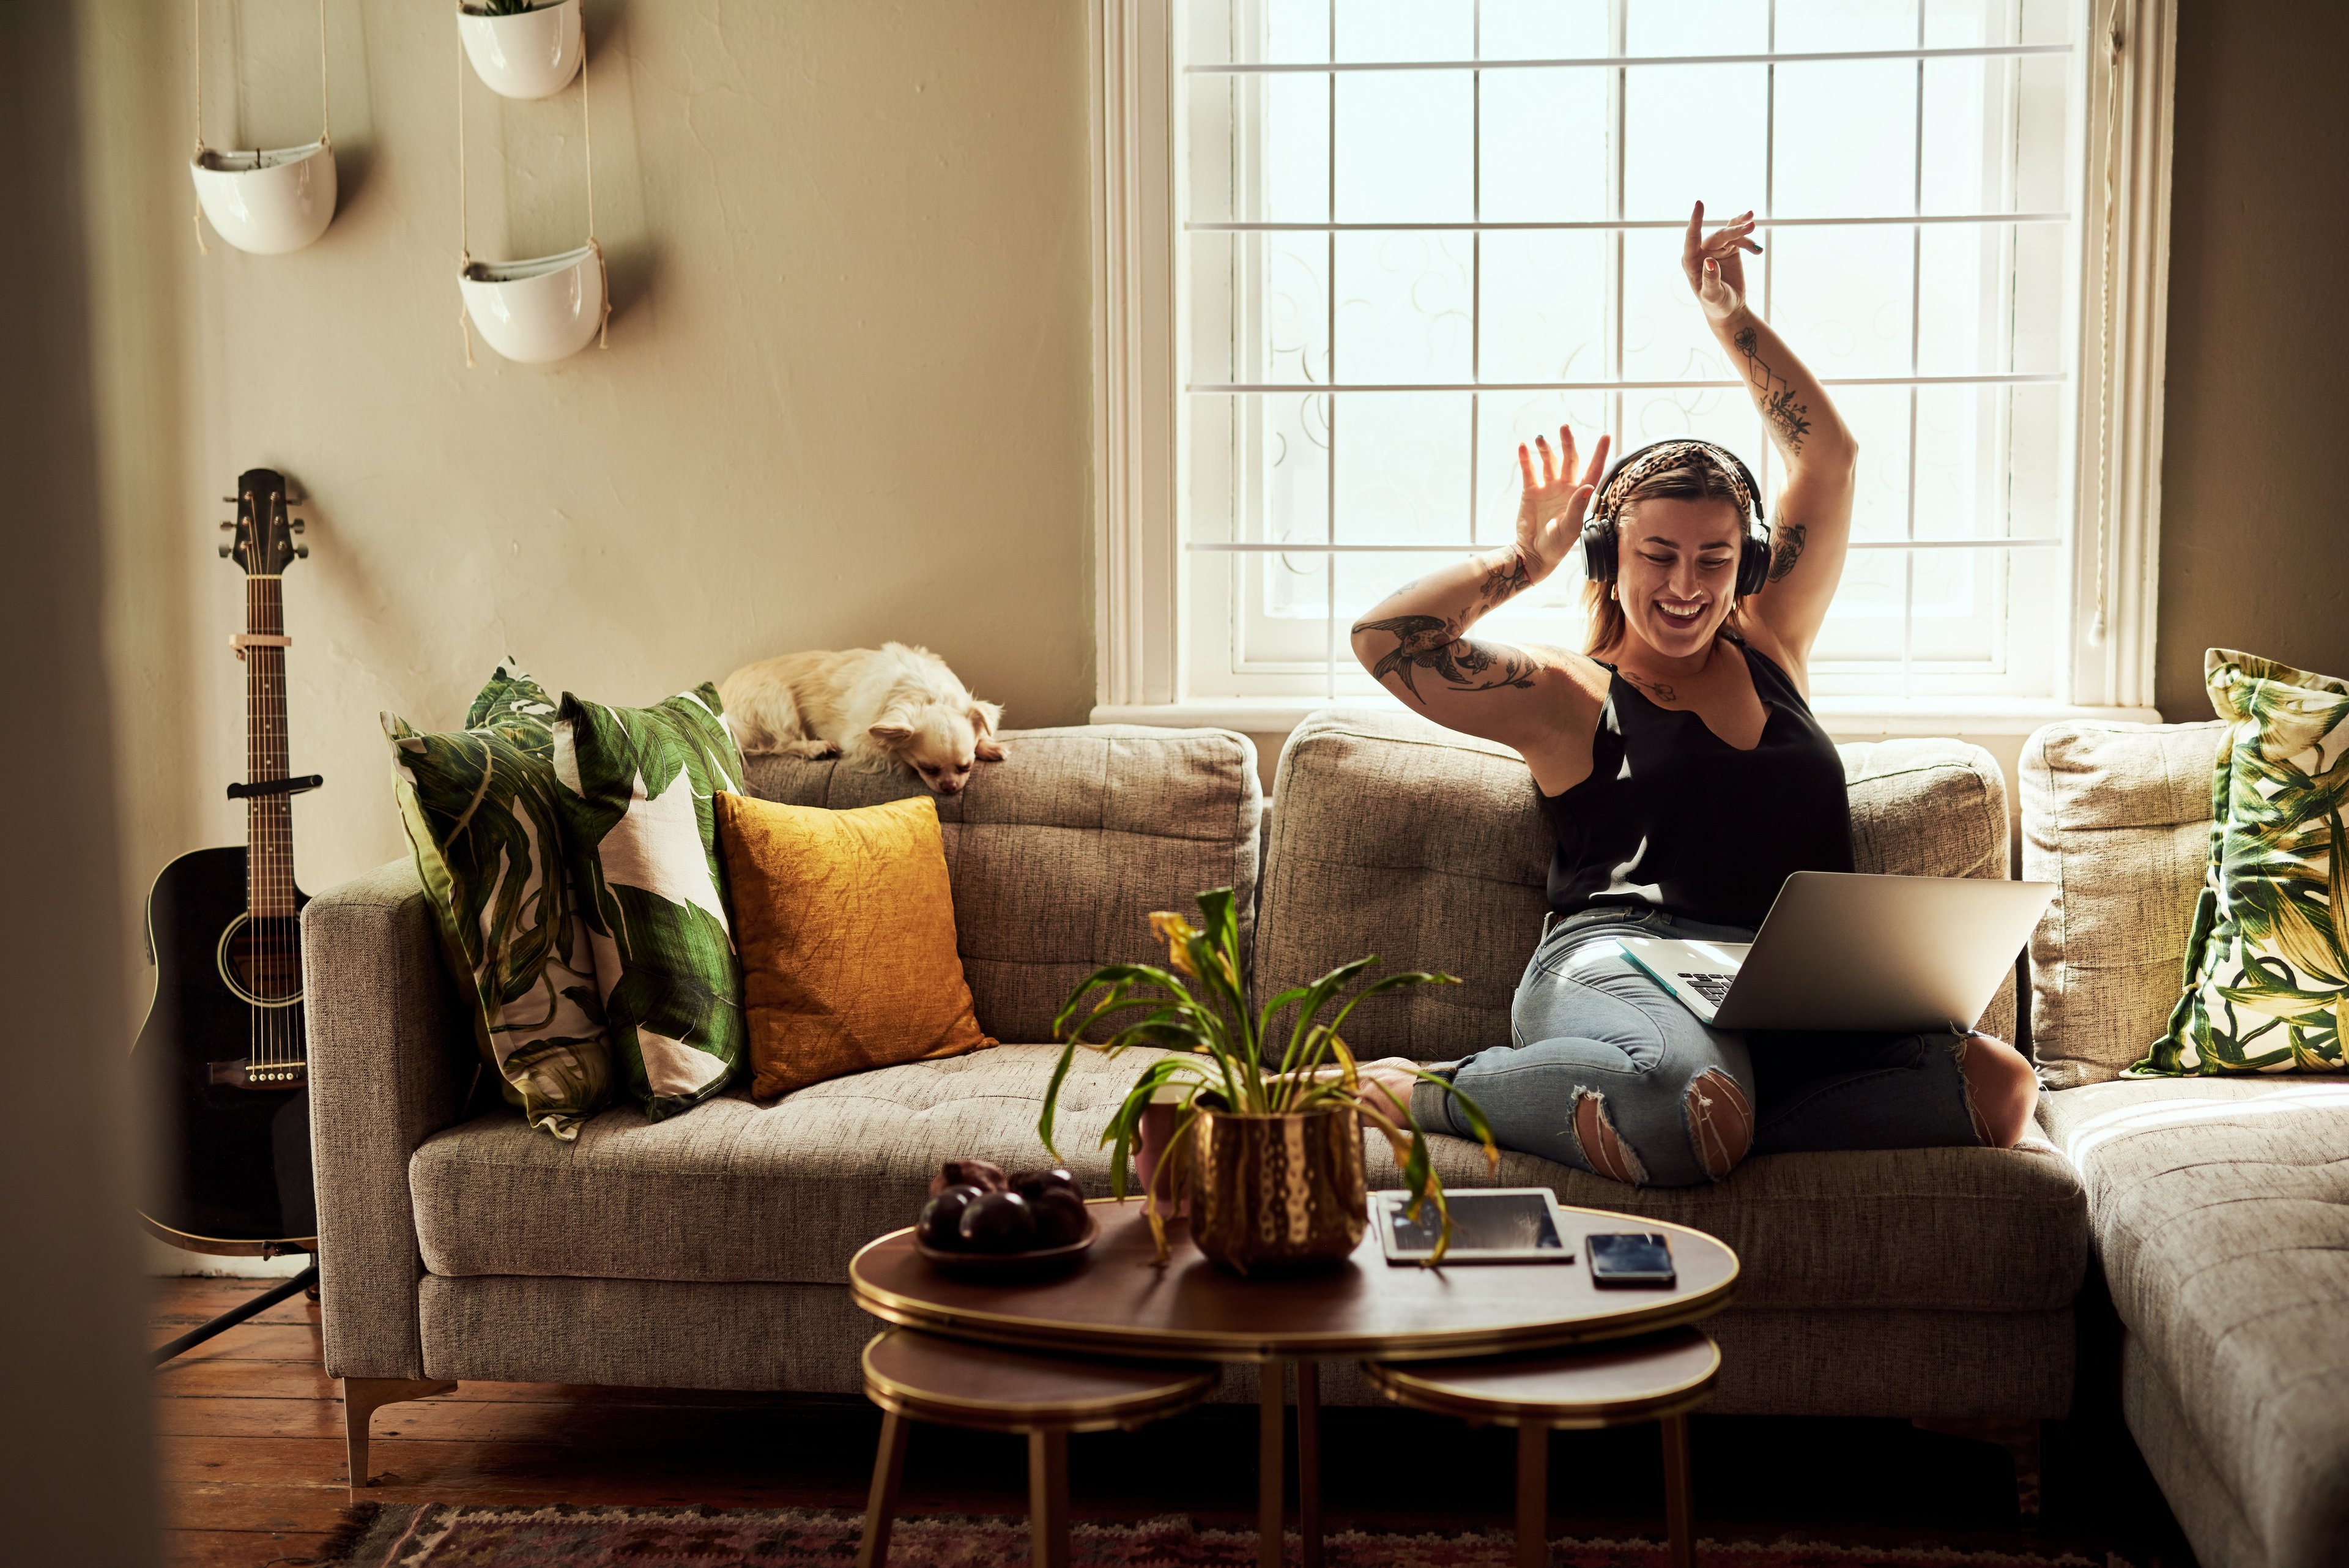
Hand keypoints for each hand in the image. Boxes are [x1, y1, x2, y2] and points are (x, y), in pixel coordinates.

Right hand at [1515, 425, 1609, 581]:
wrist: (1533, 553)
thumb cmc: (1556, 545)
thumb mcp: (1569, 529)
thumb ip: (1577, 507)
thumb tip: (1587, 486)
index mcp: (1580, 495)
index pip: (1593, 470)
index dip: (1599, 453)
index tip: (1605, 436)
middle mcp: (1566, 488)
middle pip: (1569, 459)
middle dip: (1568, 443)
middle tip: (1565, 428)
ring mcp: (1548, 488)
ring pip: (1549, 461)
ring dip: (1545, 448)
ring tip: (1539, 438)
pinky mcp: (1531, 491)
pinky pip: (1529, 470)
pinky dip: (1526, 458)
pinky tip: (1524, 446)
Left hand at [1682, 200, 1761, 323]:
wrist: (1729, 308)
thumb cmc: (1717, 305)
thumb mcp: (1713, 296)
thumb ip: (1710, 280)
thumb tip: (1709, 261)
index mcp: (1690, 262)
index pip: (1691, 238)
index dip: (1696, 220)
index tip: (1699, 203)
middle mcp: (1701, 252)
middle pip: (1718, 235)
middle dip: (1734, 230)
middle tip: (1752, 226)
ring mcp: (1715, 249)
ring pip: (1729, 233)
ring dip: (1742, 229)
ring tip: (1754, 224)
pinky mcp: (1728, 249)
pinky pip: (1738, 237)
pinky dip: (1748, 240)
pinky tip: (1757, 249)